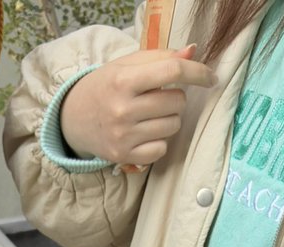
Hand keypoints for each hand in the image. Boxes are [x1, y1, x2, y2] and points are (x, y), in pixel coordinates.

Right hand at [60, 46, 215, 164]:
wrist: (74, 118)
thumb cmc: (106, 87)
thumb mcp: (127, 65)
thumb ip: (161, 57)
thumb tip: (193, 52)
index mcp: (123, 81)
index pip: (173, 71)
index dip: (197, 72)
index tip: (210, 77)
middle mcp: (123, 110)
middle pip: (177, 102)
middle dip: (176, 98)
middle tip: (159, 97)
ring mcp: (123, 136)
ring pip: (173, 125)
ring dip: (170, 118)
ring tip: (151, 114)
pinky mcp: (124, 156)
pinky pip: (162, 148)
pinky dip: (160, 140)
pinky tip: (147, 133)